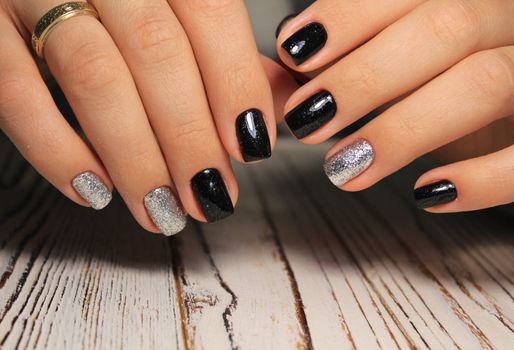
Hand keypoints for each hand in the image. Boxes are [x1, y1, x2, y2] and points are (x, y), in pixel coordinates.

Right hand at [0, 0, 295, 234]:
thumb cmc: (118, 2)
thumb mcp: (177, 9)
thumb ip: (230, 52)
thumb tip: (284, 101)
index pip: (210, 14)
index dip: (236, 83)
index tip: (253, 148)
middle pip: (157, 53)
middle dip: (190, 137)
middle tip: (212, 197)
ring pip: (93, 75)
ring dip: (135, 157)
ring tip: (162, 211)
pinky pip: (13, 90)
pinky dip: (54, 148)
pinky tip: (93, 191)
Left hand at [276, 0, 513, 211]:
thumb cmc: (452, 88)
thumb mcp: (403, 68)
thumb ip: (345, 65)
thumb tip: (280, 75)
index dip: (348, 17)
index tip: (295, 53)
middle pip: (446, 28)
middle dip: (365, 75)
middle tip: (308, 120)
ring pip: (485, 83)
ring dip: (404, 129)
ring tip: (343, 167)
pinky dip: (482, 180)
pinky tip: (428, 195)